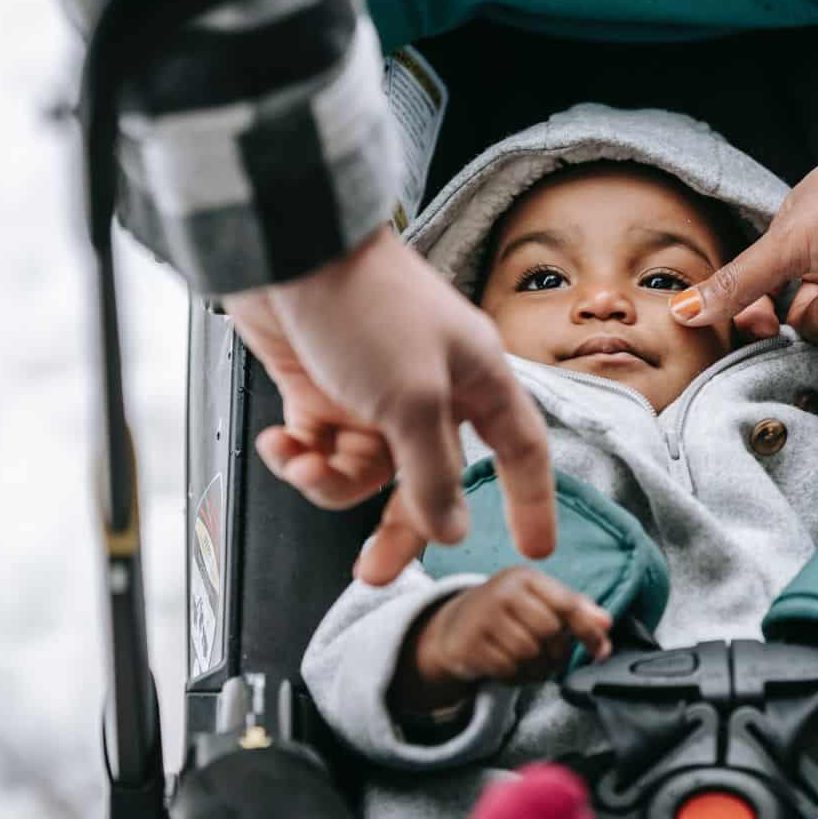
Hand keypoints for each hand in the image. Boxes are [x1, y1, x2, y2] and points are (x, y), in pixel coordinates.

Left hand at [224, 227, 556, 584]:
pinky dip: (299, 456)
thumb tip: (450, 529)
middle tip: (374, 570)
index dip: (531, 501)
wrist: (285, 248)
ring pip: (367, 473)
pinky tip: (282, 443)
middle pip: (430, 482)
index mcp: (475, 380)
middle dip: (398, 527)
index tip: (534, 548)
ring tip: (304, 464)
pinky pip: (321, 450)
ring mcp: (375, 394)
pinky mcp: (323, 390)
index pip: (521, 451)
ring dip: (330, 482)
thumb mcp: (412, 399)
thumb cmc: (367, 305)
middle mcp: (432, 391)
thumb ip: (434, 473)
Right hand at [409, 568, 612, 704]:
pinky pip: (507, 669)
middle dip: (558, 651)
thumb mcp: (541, 601)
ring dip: (538, 667)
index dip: (589, 631)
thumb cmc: (510, 612)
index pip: (567, 604)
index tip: (601, 651)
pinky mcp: (468, 645)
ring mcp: (481, 617)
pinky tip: (514, 669)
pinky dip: (518, 677)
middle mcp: (501, 592)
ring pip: (528, 652)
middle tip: (554, 656)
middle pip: (549, 631)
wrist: (457, 625)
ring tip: (534, 663)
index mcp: (525, 577)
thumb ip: (577, 610)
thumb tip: (605, 624)